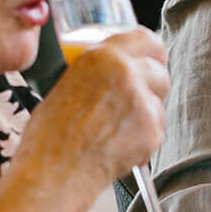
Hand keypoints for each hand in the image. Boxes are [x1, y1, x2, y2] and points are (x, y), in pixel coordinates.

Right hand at [28, 26, 168, 178]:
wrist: (55, 172)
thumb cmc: (51, 136)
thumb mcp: (66, 83)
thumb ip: (97, 71)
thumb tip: (112, 71)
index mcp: (102, 56)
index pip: (146, 38)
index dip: (151, 51)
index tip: (151, 58)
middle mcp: (126, 73)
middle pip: (159, 70)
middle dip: (150, 84)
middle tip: (133, 101)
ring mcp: (142, 101)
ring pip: (160, 100)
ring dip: (147, 111)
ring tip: (117, 128)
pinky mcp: (152, 129)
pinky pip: (158, 127)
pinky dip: (145, 137)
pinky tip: (120, 144)